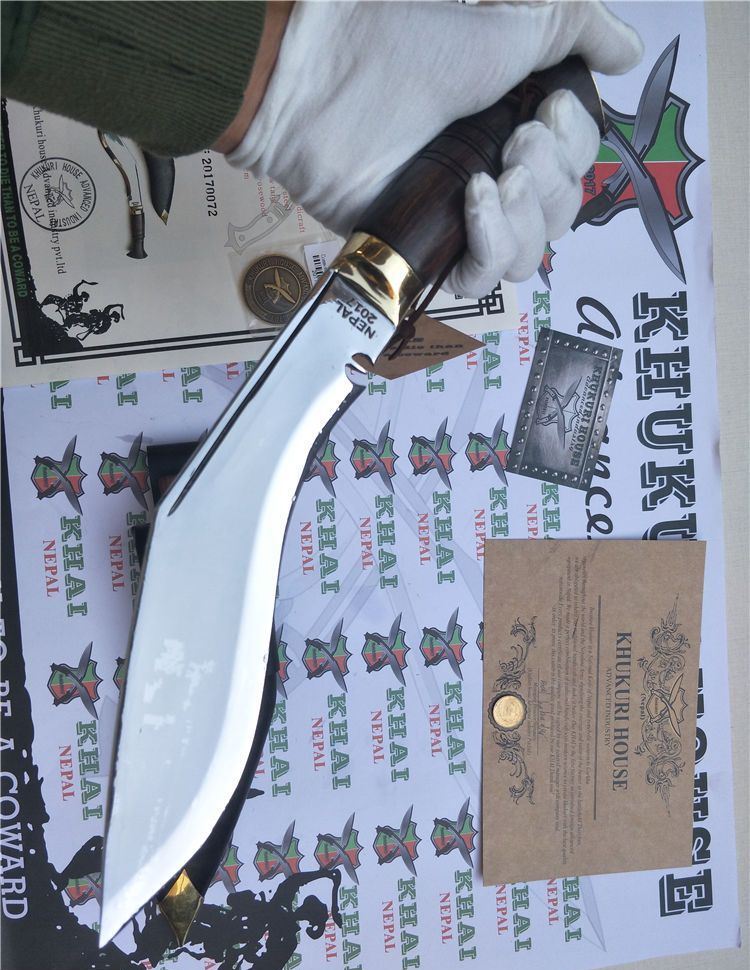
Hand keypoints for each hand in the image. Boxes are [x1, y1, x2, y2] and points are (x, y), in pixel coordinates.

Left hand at [227, 1, 641, 295]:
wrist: (328, 79)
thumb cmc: (410, 43)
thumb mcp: (513, 23)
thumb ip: (578, 31)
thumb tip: (632, 52)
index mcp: (516, 128)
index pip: (577, 165)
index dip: (577, 143)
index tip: (550, 106)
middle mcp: (495, 176)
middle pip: (562, 212)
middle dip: (554, 175)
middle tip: (518, 137)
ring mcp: (459, 219)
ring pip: (530, 255)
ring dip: (530, 215)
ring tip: (499, 174)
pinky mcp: (425, 251)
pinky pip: (479, 278)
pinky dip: (492, 244)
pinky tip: (478, 200)